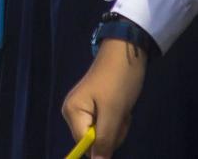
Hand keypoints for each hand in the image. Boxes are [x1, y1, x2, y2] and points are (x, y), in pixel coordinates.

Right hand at [62, 38, 148, 158]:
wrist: (126, 54)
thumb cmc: (118, 81)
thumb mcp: (114, 113)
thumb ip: (104, 140)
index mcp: (72, 112)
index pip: (84, 144)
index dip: (102, 144)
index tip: (115, 129)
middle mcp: (73, 113)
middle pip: (93, 141)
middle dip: (112, 134)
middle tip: (120, 115)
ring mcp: (84, 110)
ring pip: (102, 135)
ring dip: (117, 127)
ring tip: (122, 109)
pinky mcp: (95, 108)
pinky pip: (106, 126)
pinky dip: (117, 122)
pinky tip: (121, 108)